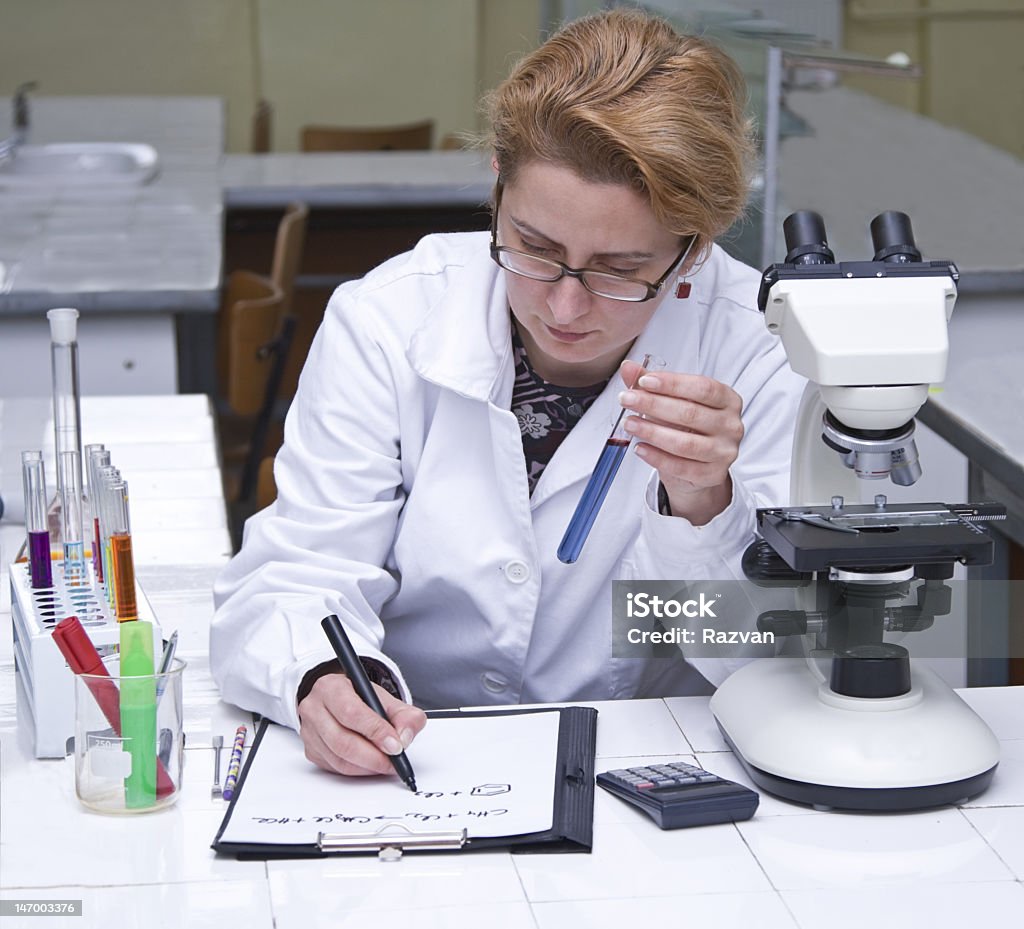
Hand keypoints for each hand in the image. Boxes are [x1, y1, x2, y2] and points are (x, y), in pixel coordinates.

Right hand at [298, 671, 426, 775]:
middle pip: (342, 741)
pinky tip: (371, 765)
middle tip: (394, 762)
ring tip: (387, 764)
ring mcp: (309, 732)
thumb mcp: (387, 698)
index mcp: (332, 687)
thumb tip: (404, 739)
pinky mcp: (311, 751)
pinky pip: (335, 768)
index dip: (376, 732)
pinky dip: (357, 771)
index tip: (396, 746)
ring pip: (338, 759)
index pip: (352, 713)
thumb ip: (405, 715)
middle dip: (373, 756)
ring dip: (367, 767)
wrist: (341, 700)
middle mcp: (314, 708)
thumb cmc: (362, 699)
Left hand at [618, 360, 742, 525]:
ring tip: (630, 424)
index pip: (702, 387)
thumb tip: (628, 367)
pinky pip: (681, 467)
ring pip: (685, 443)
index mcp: (727, 399)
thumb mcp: (672, 401)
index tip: (644, 382)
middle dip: (654, 405)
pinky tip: (640, 448)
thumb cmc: (687, 427)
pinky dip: (657, 458)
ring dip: (652, 432)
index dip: (672, 384)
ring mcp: (724, 451)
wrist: (697, 466)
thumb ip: (652, 383)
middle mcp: (731, 425)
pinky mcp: (713, 474)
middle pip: (690, 413)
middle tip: (627, 400)